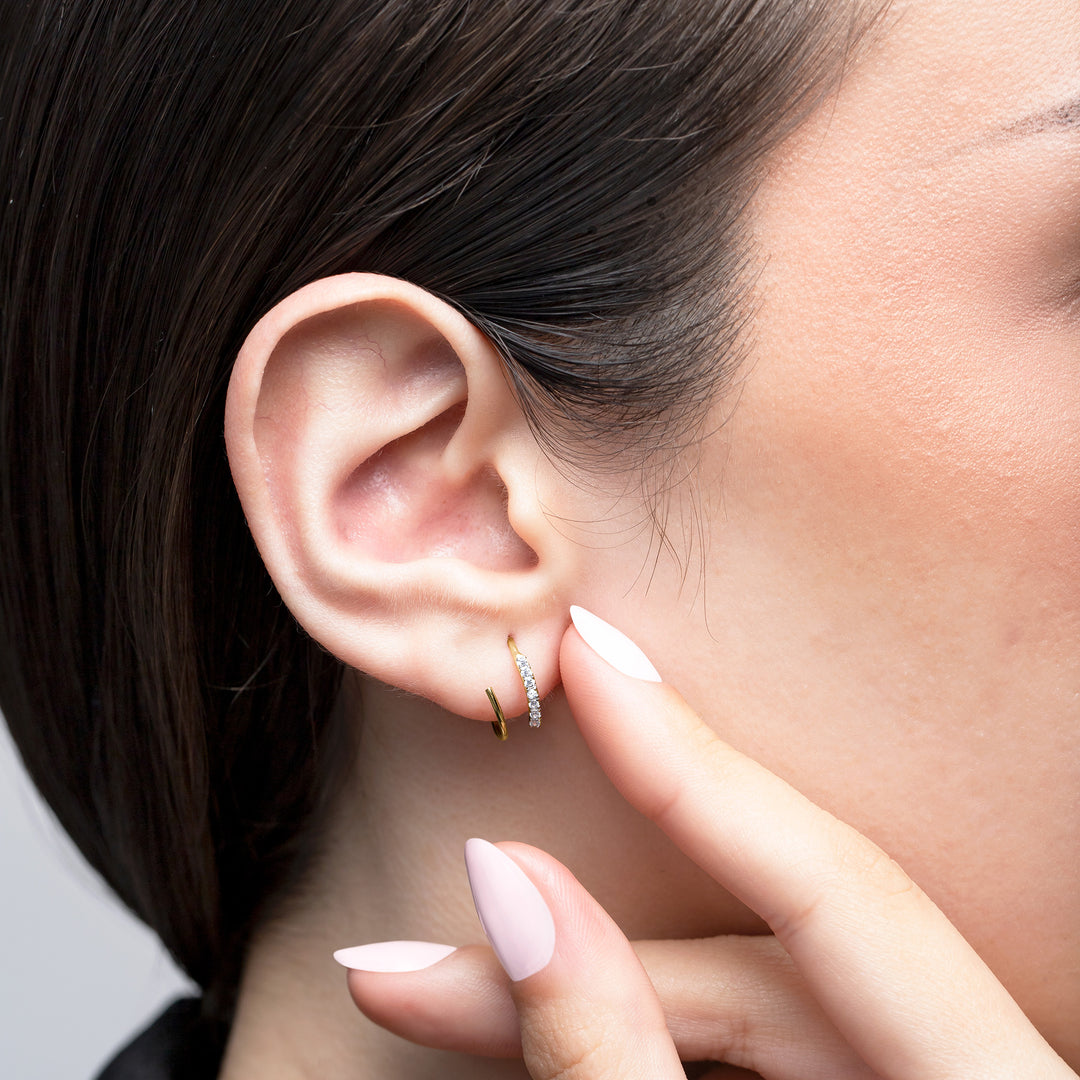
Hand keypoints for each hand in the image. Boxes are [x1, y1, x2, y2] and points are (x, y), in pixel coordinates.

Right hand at [339, 609, 1075, 1078]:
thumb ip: (616, 1063)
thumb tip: (510, 888)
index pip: (828, 882)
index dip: (688, 755)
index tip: (589, 656)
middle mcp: (988, 1076)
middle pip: (761, 965)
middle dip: (565, 945)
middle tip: (406, 949)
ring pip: (753, 1007)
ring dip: (588, 990)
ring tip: (438, 993)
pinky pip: (766, 1053)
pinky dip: (650, 1037)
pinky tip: (562, 1021)